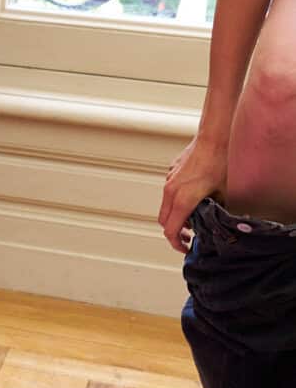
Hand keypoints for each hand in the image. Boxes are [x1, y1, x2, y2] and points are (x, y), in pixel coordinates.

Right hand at [159, 133, 226, 251]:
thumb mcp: (222, 194)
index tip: (186, 248)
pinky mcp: (171, 173)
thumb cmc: (218, 163)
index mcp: (182, 200)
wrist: (213, 139)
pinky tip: (193, 198)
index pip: (171, 230)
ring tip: (193, 218)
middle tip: (190, 237)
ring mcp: (169, 181)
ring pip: (165, 207)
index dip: (177, 244)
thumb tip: (215, 223)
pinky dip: (176, 202)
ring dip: (175, 217)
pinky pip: (169, 193)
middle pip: (164, 221)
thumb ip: (214, 212)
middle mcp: (171, 192)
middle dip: (175, 232)